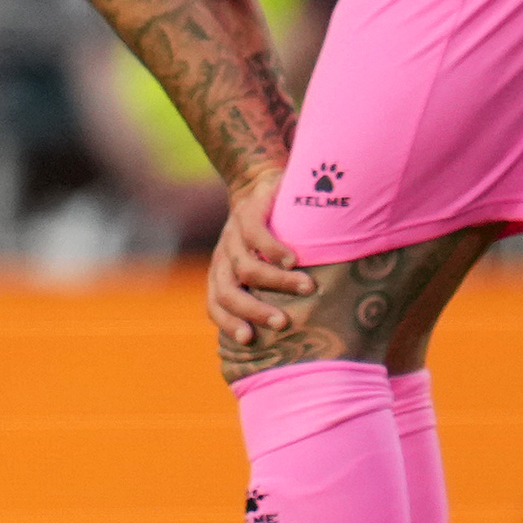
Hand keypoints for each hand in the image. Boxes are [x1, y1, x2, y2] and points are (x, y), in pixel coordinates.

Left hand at [207, 166, 314, 354]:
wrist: (262, 183)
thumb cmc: (272, 236)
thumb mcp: (265, 264)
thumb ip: (273, 293)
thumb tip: (305, 332)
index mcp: (224, 272)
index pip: (216, 304)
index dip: (227, 323)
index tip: (250, 339)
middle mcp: (224, 255)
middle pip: (228, 291)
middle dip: (254, 310)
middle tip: (283, 322)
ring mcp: (234, 233)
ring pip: (245, 265)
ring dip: (276, 281)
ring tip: (307, 287)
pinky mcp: (249, 210)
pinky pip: (255, 233)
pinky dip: (273, 250)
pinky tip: (294, 259)